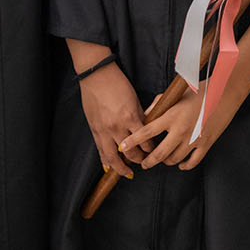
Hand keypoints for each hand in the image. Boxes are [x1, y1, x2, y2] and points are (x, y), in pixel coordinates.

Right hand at [79, 63, 144, 179]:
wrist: (97, 76)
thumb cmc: (117, 84)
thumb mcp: (135, 99)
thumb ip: (140, 117)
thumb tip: (146, 129)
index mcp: (130, 117)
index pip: (145, 141)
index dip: (151, 148)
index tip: (154, 151)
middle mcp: (116, 127)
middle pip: (130, 153)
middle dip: (139, 160)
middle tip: (145, 162)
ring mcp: (103, 130)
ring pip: (112, 157)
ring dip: (121, 167)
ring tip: (128, 173)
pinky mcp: (94, 130)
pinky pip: (100, 151)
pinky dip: (105, 161)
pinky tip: (109, 168)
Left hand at [123, 86, 222, 171]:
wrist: (225, 92)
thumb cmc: (200, 89)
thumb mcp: (176, 94)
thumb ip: (158, 105)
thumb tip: (145, 116)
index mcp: (172, 116)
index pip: (146, 132)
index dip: (132, 141)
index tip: (122, 148)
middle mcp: (181, 130)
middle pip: (159, 154)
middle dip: (148, 161)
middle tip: (143, 163)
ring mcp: (194, 139)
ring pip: (174, 159)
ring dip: (165, 162)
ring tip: (162, 160)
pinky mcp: (206, 144)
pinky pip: (192, 162)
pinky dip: (184, 166)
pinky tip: (180, 163)